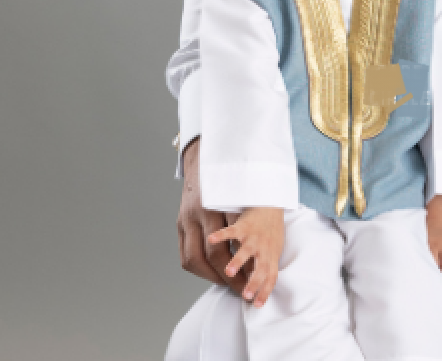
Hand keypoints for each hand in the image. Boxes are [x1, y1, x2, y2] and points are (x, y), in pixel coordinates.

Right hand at [177, 139, 246, 293]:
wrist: (207, 154)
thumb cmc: (232, 174)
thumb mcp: (243, 189)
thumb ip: (248, 214)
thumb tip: (261, 244)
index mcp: (217, 204)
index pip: (224, 246)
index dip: (237, 265)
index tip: (252, 276)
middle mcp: (199, 213)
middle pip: (210, 256)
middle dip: (226, 276)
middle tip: (242, 287)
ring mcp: (186, 218)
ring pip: (193, 259)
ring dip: (210, 276)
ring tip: (226, 283)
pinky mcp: (180, 222)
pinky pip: (185, 253)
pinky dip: (198, 267)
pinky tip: (210, 273)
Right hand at [207, 208, 284, 307]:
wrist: (266, 192)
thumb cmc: (265, 222)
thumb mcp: (270, 242)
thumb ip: (258, 261)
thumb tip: (247, 283)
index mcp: (270, 251)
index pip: (270, 273)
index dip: (264, 289)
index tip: (257, 304)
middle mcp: (261, 242)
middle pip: (258, 264)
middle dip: (251, 281)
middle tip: (245, 295)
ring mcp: (251, 233)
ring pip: (244, 248)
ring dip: (236, 261)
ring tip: (229, 272)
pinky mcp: (238, 218)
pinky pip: (230, 227)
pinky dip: (221, 234)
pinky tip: (212, 239)